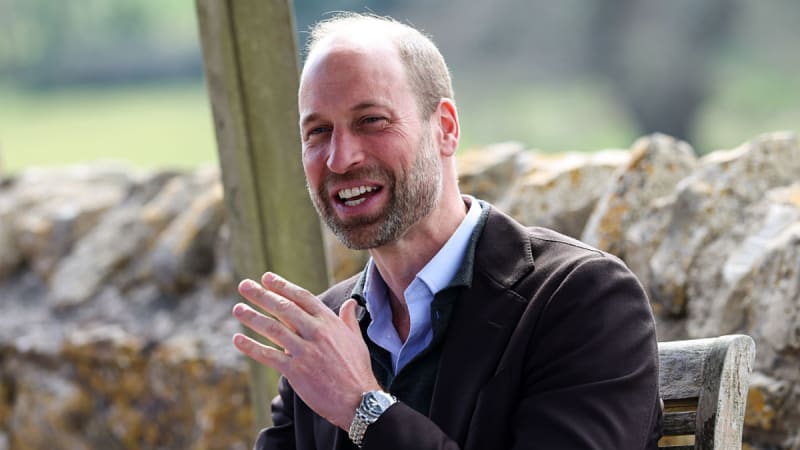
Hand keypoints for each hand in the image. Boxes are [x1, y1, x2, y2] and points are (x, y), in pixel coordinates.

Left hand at [232, 272, 380, 429]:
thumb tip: (351, 302)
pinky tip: (237, 340)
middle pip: (284, 308)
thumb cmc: (357, 369)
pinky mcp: (295, 371)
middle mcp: (316, 333)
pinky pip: (268, 355)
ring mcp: (305, 351)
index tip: (266, 278)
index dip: (283, 286)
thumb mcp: (356, 339)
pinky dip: (251, 347)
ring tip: (237, 308)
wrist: (358, 399)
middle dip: (262, 295)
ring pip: (273, 329)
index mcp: (329, 322)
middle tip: (244, 285)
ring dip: (252, 317)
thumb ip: (349, 319)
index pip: (302, 297)